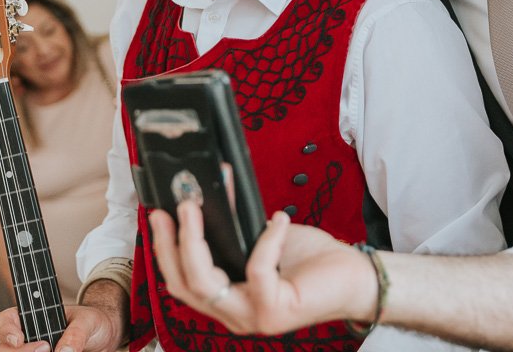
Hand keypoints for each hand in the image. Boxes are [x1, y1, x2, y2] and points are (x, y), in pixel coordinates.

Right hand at [0, 301, 122, 351]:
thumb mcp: (88, 321)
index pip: (3, 321)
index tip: (19, 339)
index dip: (5, 330)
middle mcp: (24, 338)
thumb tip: (64, 351)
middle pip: (2, 349)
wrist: (102, 339)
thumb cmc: (91, 324)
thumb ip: (76, 333)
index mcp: (29, 317)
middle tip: (46, 349)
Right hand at [148, 201, 377, 335]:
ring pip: (205, 284)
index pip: (181, 281)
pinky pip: (257, 270)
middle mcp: (234, 314)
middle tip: (173, 206)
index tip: (159, 214)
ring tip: (196, 208)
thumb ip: (238, 230)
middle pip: (183, 284)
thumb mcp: (266, 239)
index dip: (164, 249)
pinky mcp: (275, 311)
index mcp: (228, 299)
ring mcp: (252, 317)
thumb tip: (213, 195)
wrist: (353, 277)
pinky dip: (265, 239)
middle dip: (170, 244)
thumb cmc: (312, 260)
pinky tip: (277, 219)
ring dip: (195, 242)